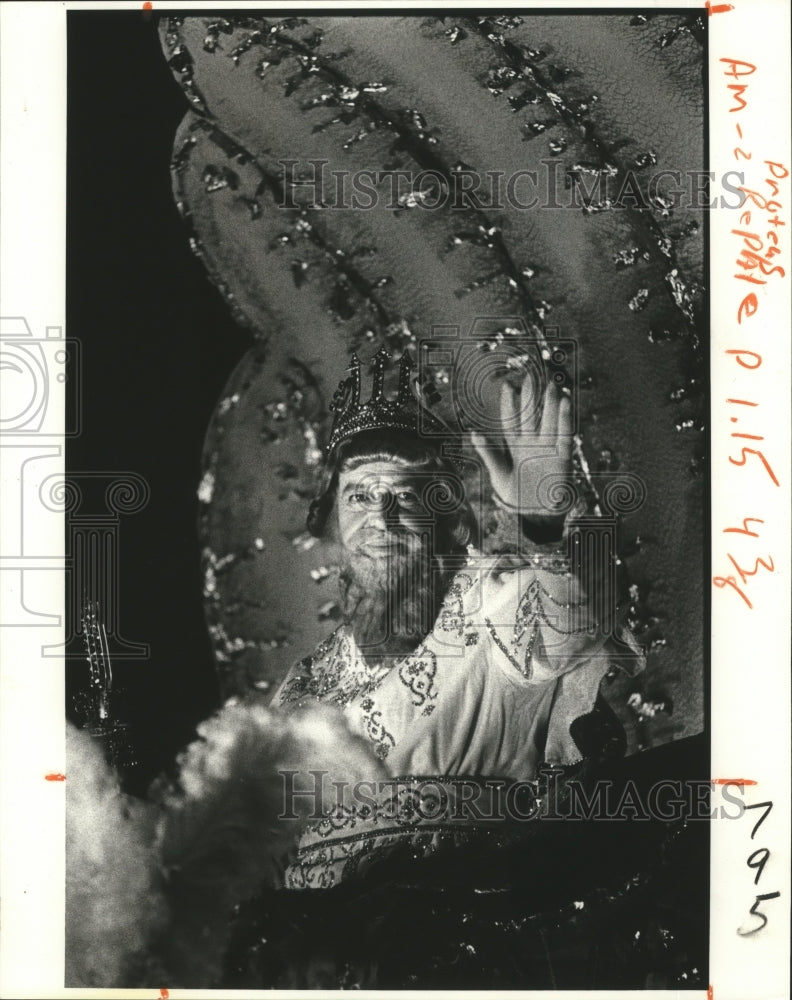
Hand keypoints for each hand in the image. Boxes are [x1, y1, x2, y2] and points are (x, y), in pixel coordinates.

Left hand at [471, 375, 572, 519]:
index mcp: (515, 445)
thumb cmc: (514, 493)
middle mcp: (532, 442)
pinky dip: (565, 419)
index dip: (509, 403)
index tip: (507, 385)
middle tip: (531, 376)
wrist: (533, 514)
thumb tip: (472, 432)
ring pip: (549, 421)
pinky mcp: (562, 457)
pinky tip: (565, 403)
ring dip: (550, 404)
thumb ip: (488, 453)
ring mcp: (547, 448)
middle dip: (531, 397)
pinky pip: (564, 435)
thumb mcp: (498, 473)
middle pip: (532, 415)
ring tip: (551, 385)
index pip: (512, 419)